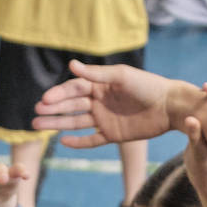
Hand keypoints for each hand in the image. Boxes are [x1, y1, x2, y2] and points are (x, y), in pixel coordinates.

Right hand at [31, 61, 192, 147]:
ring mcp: (105, 118)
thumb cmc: (148, 85)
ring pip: (76, 122)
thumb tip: (71, 65)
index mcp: (100, 85)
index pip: (74, 89)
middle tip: (36, 113)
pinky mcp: (113, 135)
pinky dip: (78, 142)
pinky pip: (91, 140)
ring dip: (57, 123)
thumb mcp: (122, 76)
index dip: (59, 94)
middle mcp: (99, 101)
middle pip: (71, 106)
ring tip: (38, 126)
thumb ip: (97, 74)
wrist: (171, 107)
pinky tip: (63, 141)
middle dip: (53, 109)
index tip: (45, 100)